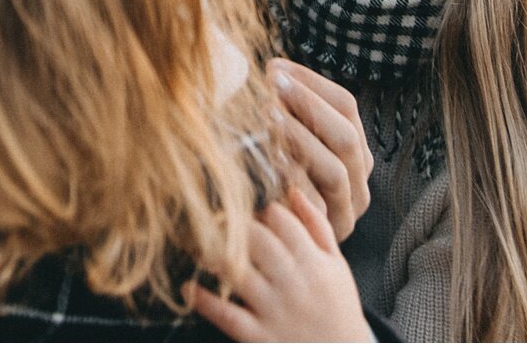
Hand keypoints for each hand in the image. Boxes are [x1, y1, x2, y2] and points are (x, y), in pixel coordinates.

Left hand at [184, 189, 372, 342]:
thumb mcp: (337, 266)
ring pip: (238, 272)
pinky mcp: (260, 336)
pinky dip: (204, 300)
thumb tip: (293, 191)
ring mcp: (275, 310)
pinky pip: (227, 315)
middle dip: (229, 224)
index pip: (280, 219)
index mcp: (314, 261)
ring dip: (211, 255)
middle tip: (209, 218)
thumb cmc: (337, 308)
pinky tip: (189, 287)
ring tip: (195, 246)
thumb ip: (317, 227)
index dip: (256, 206)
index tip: (242, 204)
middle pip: (255, 239)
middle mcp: (294, 282)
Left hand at [268, 59, 371, 240]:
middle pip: (346, 135)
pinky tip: (268, 160)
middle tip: (272, 84)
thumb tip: (270, 69)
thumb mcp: (286, 141)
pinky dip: (292, 179)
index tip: (274, 67)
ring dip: (300, 138)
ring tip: (266, 115)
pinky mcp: (328, 233)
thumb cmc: (275, 180)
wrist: (277, 243)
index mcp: (354, 149)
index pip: (345, 106)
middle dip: (308, 104)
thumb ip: (286, 111)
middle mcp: (358, 178)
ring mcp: (346, 208)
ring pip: (335, 169)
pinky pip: (315, 205)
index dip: (311, 83)